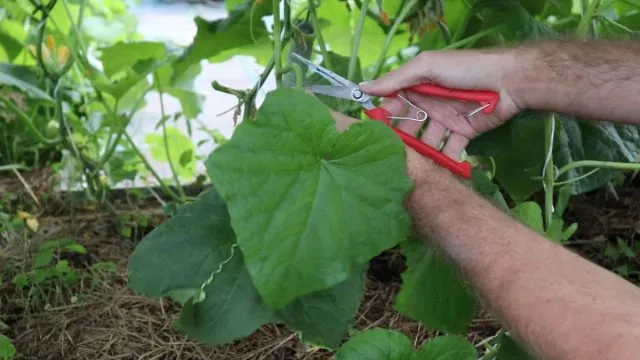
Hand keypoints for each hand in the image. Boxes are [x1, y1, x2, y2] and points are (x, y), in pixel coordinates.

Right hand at [359, 49, 523, 159]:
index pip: (395, 103)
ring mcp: (447, 119)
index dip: (385, 116)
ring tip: (412, 167)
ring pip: (427, 140)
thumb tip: (363, 87)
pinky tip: (435, 172)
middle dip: (401, 139)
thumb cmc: (466, 69)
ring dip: (420, 152)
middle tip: (392, 154)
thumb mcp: (427, 68)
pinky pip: (450, 149)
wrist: (509, 81)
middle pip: (409, 125)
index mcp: (420, 86)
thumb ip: (396, 80)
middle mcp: (431, 103)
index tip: (374, 131)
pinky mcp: (464, 133)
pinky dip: (444, 160)